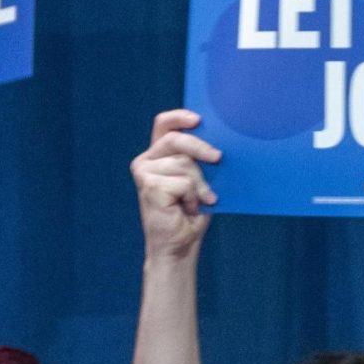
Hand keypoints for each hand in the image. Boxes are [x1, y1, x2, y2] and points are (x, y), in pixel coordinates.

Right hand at [132, 109, 218, 261]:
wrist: (179, 247)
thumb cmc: (190, 215)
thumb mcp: (198, 181)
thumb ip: (199, 160)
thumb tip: (217, 144)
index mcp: (157, 155)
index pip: (164, 124)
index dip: (180, 117)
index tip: (198, 120)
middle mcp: (146, 161)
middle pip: (176, 139)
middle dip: (201, 148)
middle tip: (218, 158)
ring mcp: (144, 173)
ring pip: (184, 163)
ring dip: (199, 185)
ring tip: (198, 201)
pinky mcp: (149, 186)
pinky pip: (183, 181)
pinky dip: (193, 196)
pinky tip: (188, 209)